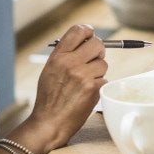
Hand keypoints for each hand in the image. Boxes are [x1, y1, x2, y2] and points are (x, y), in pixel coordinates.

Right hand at [18, 24, 107, 152]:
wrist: (49, 123)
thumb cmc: (49, 98)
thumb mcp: (50, 70)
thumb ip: (66, 54)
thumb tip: (85, 41)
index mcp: (58, 56)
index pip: (78, 31)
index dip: (88, 31)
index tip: (90, 35)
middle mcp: (70, 63)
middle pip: (97, 43)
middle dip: (99, 50)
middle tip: (95, 58)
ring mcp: (83, 76)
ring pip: (103, 63)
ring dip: (98, 71)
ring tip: (86, 81)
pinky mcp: (93, 89)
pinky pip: (104, 79)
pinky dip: (99, 85)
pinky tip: (87, 92)